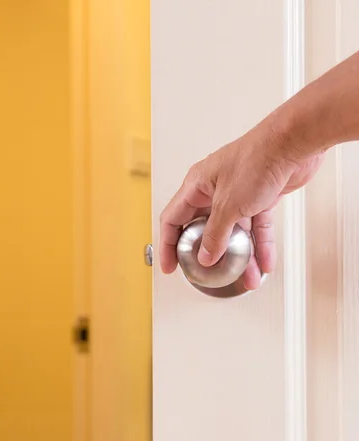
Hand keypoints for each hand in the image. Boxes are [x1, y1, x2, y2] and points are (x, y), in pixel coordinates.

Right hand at [159, 118, 324, 288]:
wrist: (293, 143)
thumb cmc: (258, 158)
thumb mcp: (228, 205)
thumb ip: (215, 234)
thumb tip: (206, 254)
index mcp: (197, 185)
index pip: (173, 220)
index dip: (168, 245)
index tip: (170, 266)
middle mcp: (214, 189)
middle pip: (204, 229)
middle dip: (209, 255)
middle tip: (207, 273)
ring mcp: (237, 193)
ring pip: (234, 232)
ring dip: (241, 255)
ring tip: (246, 276)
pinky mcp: (260, 198)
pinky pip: (256, 227)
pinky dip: (260, 244)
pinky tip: (264, 261)